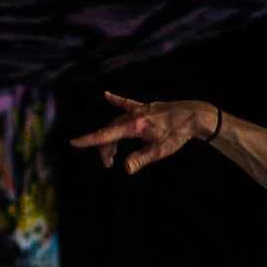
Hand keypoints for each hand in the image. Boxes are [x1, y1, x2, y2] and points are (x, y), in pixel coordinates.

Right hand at [70, 92, 216, 174]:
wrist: (192, 115)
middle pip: (110, 131)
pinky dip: (116, 102)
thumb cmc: (177, 135)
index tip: (73, 143)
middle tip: (107, 164)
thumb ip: (141, 159)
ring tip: (112, 154)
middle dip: (105, 148)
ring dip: (111, 136)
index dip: (89, 140)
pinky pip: (126, 104)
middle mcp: (132, 116)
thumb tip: (126, 170)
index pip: (106, 135)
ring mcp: (137, 110)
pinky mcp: (143, 107)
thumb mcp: (159, 151)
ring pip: (116, 122)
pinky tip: (106, 96)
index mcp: (134, 126)